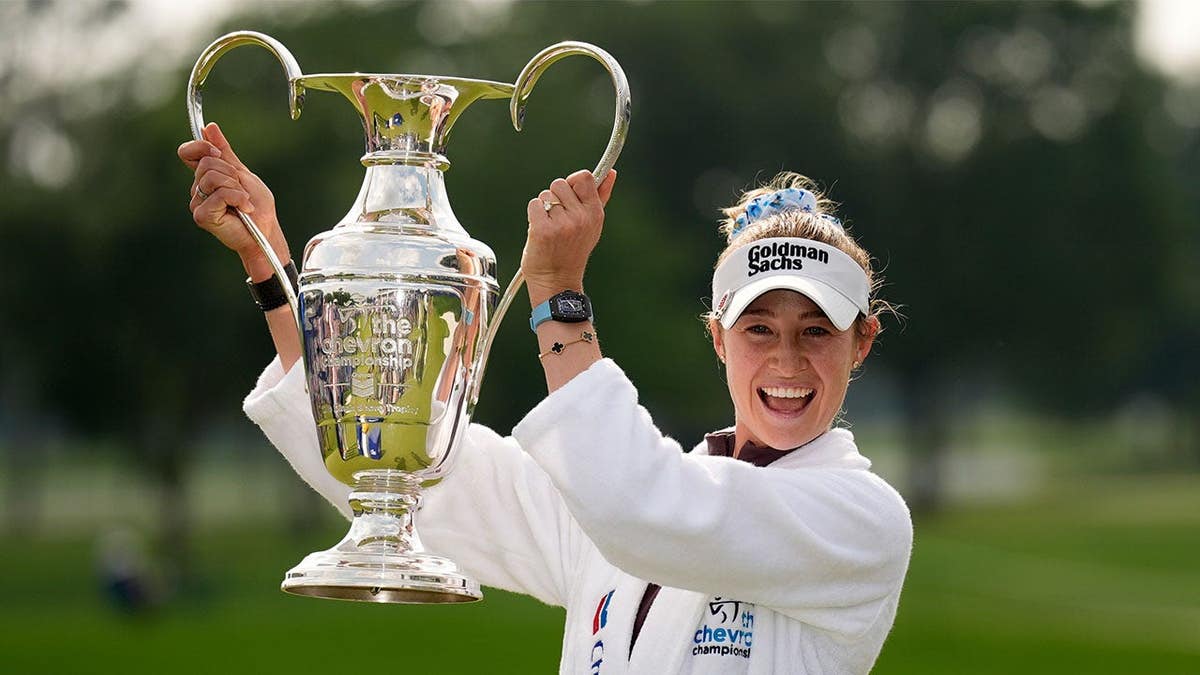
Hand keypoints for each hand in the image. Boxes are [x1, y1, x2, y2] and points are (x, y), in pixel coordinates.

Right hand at [177, 122, 287, 279]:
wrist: (266, 230)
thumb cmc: (256, 206)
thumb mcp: (242, 173)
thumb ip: (225, 152)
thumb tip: (209, 127)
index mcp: (204, 177)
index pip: (187, 152)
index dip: (200, 146)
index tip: (218, 151)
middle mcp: (197, 189)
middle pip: (207, 163)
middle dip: (231, 173)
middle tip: (242, 189)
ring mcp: (197, 203)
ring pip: (213, 177)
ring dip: (236, 187)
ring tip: (243, 201)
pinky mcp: (202, 216)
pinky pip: (220, 194)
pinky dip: (238, 198)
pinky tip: (244, 209)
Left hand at [522, 169, 616, 304]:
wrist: (557, 282)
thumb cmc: (572, 251)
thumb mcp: (592, 225)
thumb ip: (601, 196)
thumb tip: (611, 172)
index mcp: (595, 214)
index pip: (584, 177)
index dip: (573, 182)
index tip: (569, 195)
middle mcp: (581, 218)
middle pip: (560, 183)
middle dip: (555, 197)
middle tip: (558, 218)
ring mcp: (562, 224)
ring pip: (545, 195)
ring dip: (544, 208)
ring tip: (550, 227)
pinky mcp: (543, 230)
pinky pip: (534, 205)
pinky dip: (534, 216)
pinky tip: (540, 231)